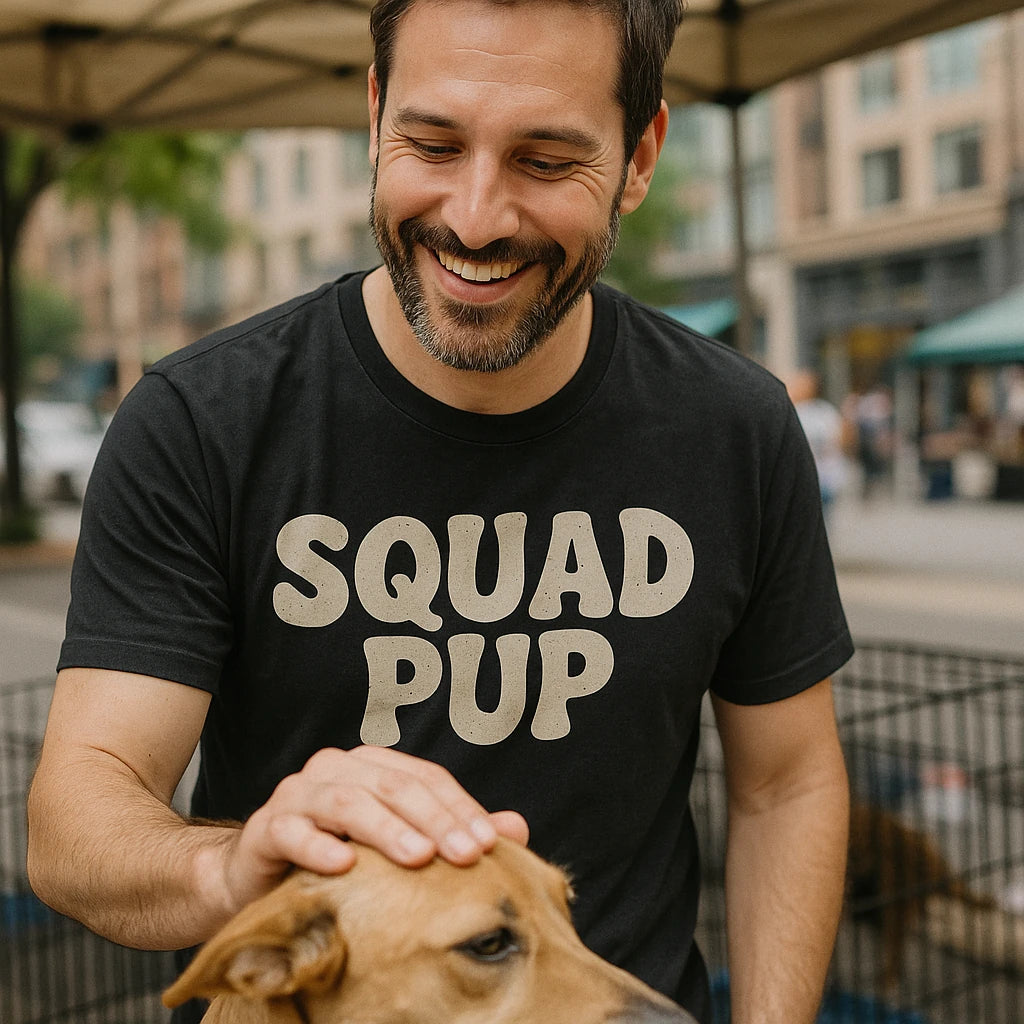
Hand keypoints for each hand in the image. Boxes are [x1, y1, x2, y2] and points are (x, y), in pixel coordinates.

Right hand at [217, 746, 528, 912]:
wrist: (258, 879)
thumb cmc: (338, 858)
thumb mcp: (399, 847)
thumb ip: (452, 833)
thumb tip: (517, 827)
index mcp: (373, 766)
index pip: (426, 778)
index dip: (459, 808)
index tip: (490, 843)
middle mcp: (336, 769)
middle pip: (393, 785)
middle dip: (434, 819)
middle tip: (466, 855)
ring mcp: (299, 794)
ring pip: (347, 801)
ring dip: (386, 828)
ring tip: (418, 857)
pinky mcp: (266, 827)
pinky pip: (292, 831)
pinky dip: (318, 846)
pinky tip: (344, 865)